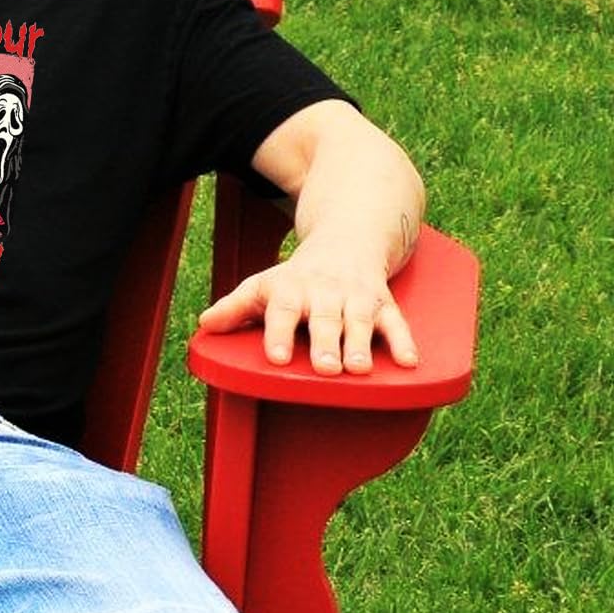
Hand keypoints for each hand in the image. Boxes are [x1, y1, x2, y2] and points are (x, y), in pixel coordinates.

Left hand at [197, 235, 418, 374]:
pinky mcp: (384, 305)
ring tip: (359, 370)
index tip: (275, 358)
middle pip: (325, 319)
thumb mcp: (262, 286)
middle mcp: (325, 293)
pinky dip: (404, 341)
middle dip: (325, 343)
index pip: (282, 310)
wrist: (346, 241)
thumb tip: (204, 325)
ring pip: (360, 321)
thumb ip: (234, 308)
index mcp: (291, 290)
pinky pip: (397, 322)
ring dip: (361, 345)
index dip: (277, 333)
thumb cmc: (295, 278)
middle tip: (324, 369)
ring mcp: (357, 299)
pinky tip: (409, 363)